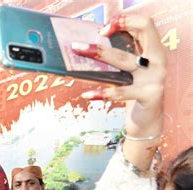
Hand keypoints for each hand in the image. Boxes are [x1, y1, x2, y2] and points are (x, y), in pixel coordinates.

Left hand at [72, 14, 166, 168]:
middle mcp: (158, 60)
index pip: (144, 25)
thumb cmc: (133, 91)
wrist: (148, 120)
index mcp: (153, 49)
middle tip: (79, 43)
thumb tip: (85, 48)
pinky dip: (103, 93)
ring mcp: (155, 77)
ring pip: (124, 60)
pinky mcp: (149, 94)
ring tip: (79, 51)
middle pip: (135, 37)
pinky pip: (122, 92)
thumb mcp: (126, 72)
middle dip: (110, 33)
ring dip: (100, 53)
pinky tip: (87, 94)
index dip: (126, 21)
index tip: (103, 28)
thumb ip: (115, 58)